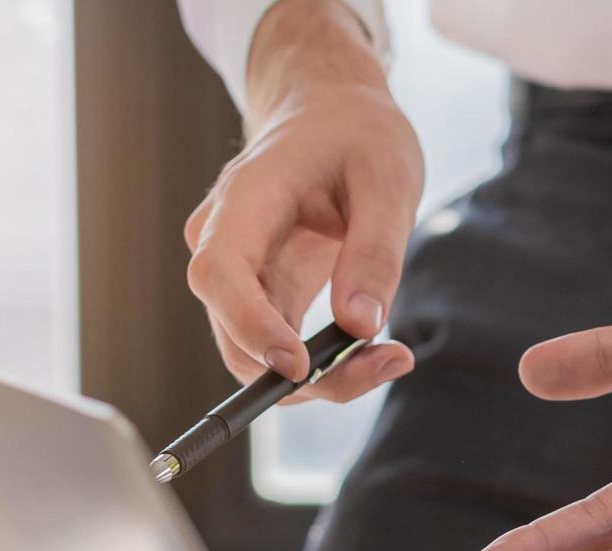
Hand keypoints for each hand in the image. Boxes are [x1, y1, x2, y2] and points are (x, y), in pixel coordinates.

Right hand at [183, 0, 416, 403]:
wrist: (334, 113)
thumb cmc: (357, 134)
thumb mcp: (387, 178)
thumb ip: (374, 251)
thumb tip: (360, 326)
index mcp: (244, 200)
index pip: (219, 274)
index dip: (249, 326)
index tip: (298, 366)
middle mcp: (224, 243)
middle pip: (236, 333)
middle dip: (304, 372)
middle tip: (386, 362)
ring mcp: (240, 275)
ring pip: (257, 355)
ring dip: (321, 376)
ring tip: (393, 357)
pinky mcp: (265, 294)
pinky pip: (282, 347)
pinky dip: (327, 363)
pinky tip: (379, 351)